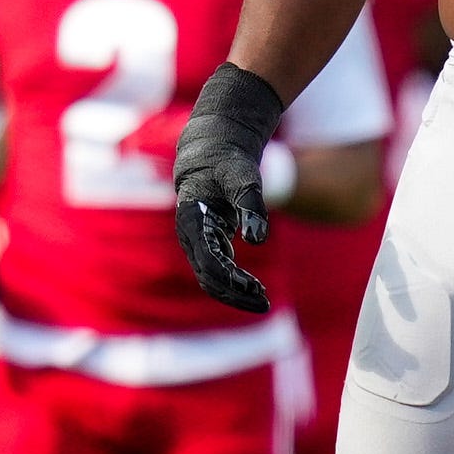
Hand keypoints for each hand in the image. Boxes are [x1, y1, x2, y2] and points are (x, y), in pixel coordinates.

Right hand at [173, 64, 284, 315]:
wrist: (212, 150)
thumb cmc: (227, 161)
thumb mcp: (243, 177)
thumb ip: (251, 206)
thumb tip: (256, 239)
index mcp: (192, 219)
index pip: (208, 260)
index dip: (230, 278)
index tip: (254, 288)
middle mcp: (190, 236)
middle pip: (207, 277)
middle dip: (234, 293)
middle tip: (264, 303)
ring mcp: (196, 241)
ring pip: (210, 279)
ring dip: (235, 292)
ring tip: (263, 301)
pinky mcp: (206, 243)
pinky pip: (216, 271)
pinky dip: (234, 282)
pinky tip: (255, 288)